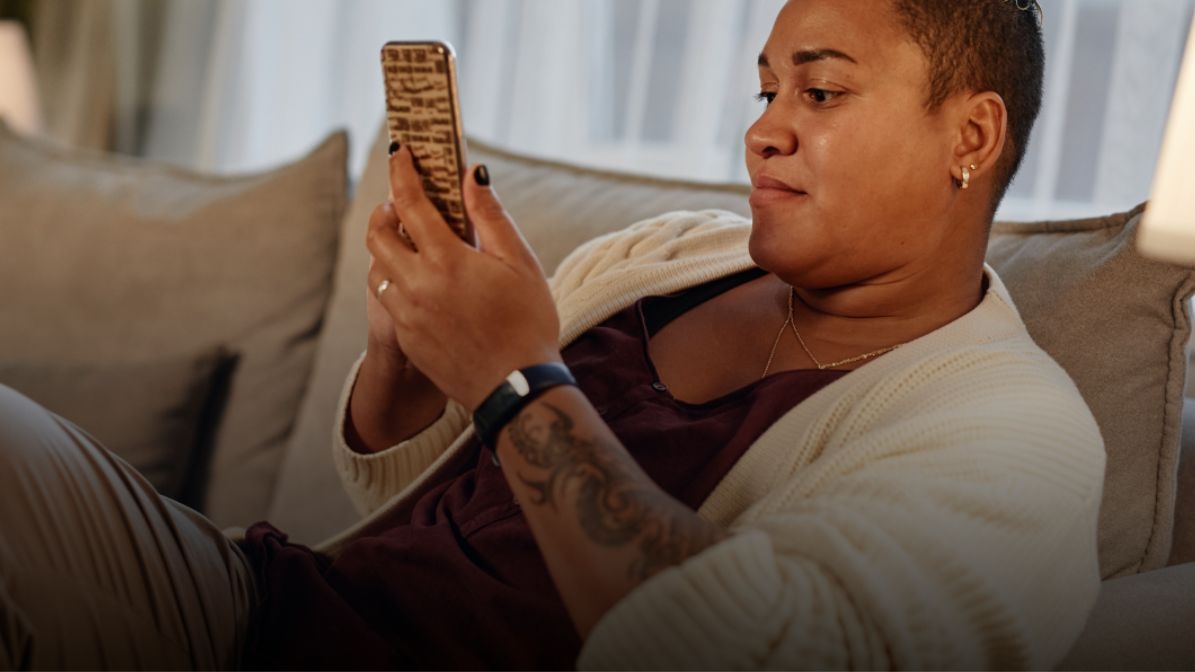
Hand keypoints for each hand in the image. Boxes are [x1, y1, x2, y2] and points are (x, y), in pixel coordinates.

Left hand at [366, 147, 561, 410]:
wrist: (517, 388)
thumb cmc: (528, 322)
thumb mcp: (519, 263)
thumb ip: (490, 216)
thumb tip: (470, 174)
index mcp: (446, 260)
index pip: (411, 202)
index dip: (402, 171)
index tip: (400, 150)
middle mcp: (417, 285)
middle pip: (377, 235)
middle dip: (384, 211)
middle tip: (401, 203)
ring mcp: (407, 315)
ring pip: (378, 269)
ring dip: (388, 248)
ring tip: (411, 242)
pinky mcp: (407, 339)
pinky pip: (389, 301)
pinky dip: (397, 281)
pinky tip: (422, 284)